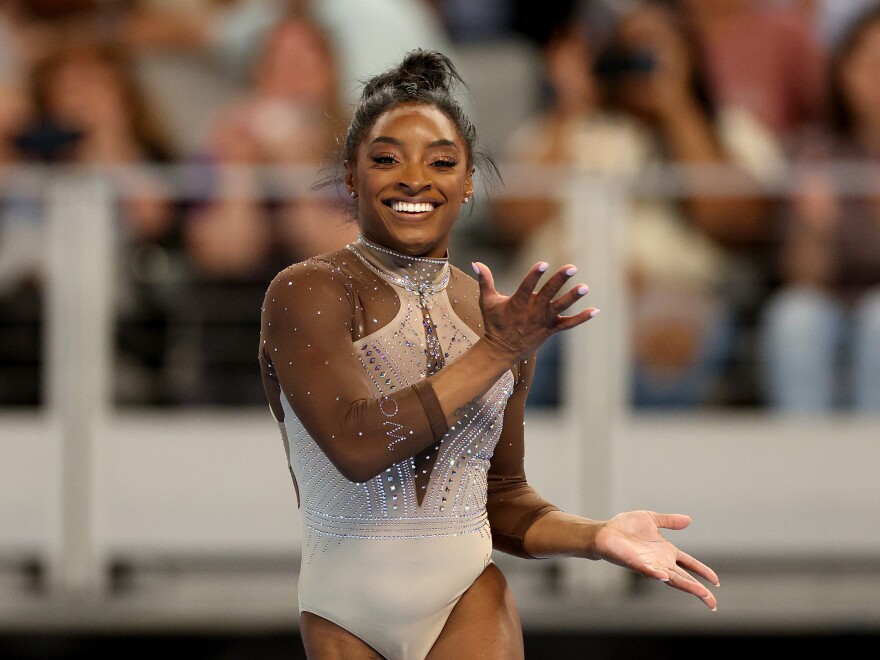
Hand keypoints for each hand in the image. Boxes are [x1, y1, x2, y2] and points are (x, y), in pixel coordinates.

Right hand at [472, 260, 597, 361]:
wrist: (501, 351)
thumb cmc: (494, 323)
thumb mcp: (487, 301)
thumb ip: (485, 280)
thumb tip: (476, 262)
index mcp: (517, 303)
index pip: (527, 286)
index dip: (534, 275)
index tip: (543, 263)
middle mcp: (532, 312)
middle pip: (548, 293)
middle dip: (560, 280)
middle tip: (571, 268)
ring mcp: (543, 321)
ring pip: (560, 308)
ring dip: (573, 298)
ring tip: (585, 287)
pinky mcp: (551, 330)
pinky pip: (568, 324)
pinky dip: (582, 318)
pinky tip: (595, 310)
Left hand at [592, 510, 718, 610]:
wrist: (605, 532)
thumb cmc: (626, 526)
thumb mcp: (652, 519)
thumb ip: (669, 521)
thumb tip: (689, 519)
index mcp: (666, 552)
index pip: (689, 564)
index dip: (702, 572)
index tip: (716, 582)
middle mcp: (660, 561)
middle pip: (684, 578)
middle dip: (699, 590)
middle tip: (713, 603)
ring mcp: (649, 564)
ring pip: (671, 579)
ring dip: (686, 586)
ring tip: (701, 593)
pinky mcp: (636, 563)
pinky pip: (648, 571)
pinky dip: (657, 574)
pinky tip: (666, 577)